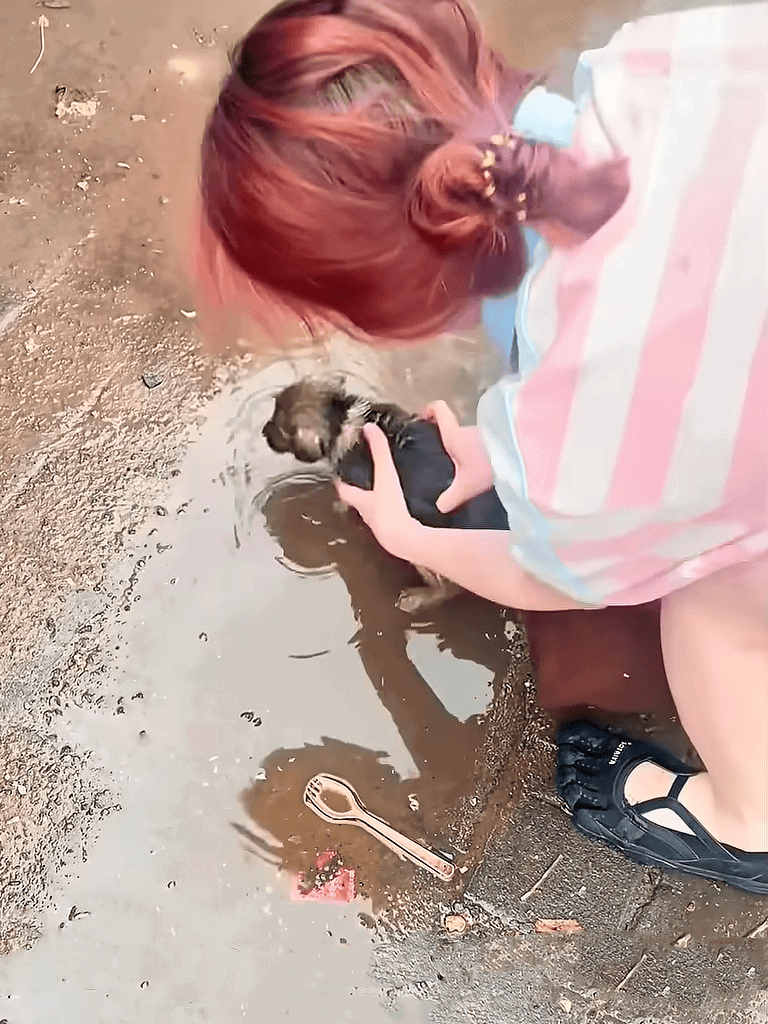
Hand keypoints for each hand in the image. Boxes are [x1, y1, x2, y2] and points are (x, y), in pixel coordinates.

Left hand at [335, 423, 420, 560]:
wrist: (404, 540)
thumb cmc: (390, 508)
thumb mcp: (385, 475)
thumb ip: (379, 451)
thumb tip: (369, 428)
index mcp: (362, 500)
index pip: (345, 490)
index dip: (341, 483)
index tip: (338, 477)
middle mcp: (368, 515)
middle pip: (358, 503)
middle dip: (359, 494)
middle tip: (361, 485)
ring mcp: (381, 527)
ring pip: (374, 514)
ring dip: (376, 506)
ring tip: (383, 497)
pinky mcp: (396, 534)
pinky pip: (392, 522)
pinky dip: (394, 516)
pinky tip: (402, 513)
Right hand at [421, 401, 493, 512]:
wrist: (521, 455)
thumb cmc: (487, 464)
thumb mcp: (467, 485)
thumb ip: (452, 496)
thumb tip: (439, 507)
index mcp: (453, 434)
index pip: (439, 409)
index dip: (430, 410)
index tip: (424, 419)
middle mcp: (467, 429)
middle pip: (452, 427)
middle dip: (445, 439)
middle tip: (440, 458)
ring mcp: (483, 433)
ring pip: (468, 438)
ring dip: (464, 449)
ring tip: (462, 469)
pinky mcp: (497, 439)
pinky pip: (481, 445)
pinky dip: (478, 454)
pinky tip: (480, 470)